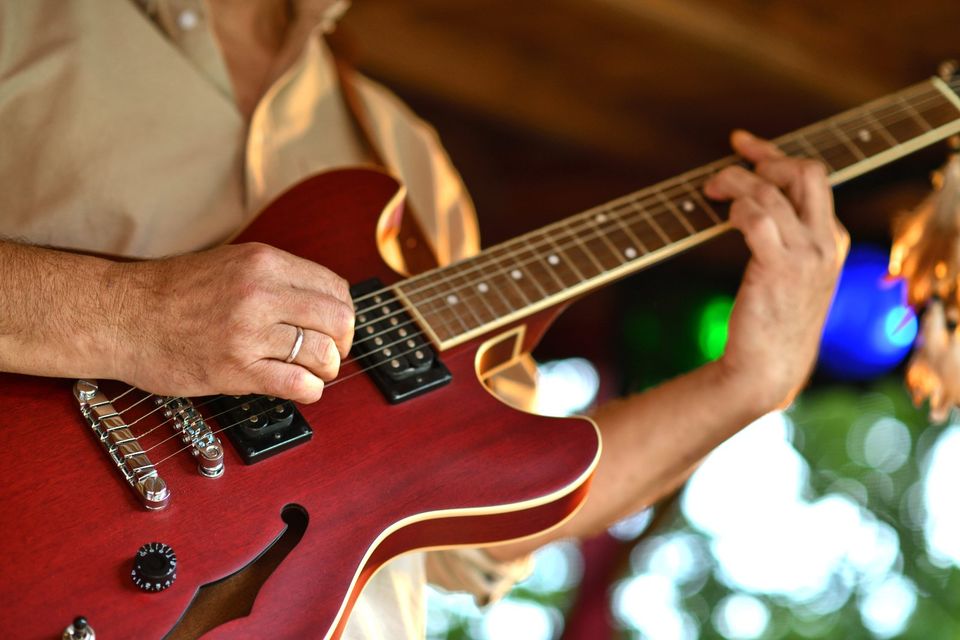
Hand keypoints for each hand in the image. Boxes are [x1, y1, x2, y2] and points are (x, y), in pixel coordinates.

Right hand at [110, 243, 353, 402]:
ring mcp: (248, 331)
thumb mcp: (232, 265)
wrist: (121, 316)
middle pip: (338, 320)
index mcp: (264, 262)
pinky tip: (300, 389)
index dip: (342, 314)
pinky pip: (297, 384)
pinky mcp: (235, 369)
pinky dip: (309, 391)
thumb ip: (276, 280)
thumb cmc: (172, 294)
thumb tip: (322, 303)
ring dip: (325, 369)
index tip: (334, 328)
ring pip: (323, 354)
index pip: (335, 288)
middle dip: (342, 342)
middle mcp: (261, 293)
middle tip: (329, 354)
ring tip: (311, 373)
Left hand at [704, 130, 848, 412]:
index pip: (812, 178)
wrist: (769, 368)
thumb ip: (781, 238)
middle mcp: (827, 242)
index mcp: (833, 239)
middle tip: (726, 169)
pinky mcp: (781, 268)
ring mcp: (808, 254)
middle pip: (806, 171)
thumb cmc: (771, 323)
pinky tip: (722, 217)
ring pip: (772, 191)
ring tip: (709, 193)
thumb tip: (747, 201)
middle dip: (764, 158)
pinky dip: (736, 208)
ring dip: (734, 182)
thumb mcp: (788, 275)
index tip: (741, 142)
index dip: (774, 153)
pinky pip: (757, 217)